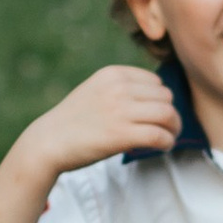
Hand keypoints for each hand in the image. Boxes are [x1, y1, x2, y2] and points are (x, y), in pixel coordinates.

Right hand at [34, 61, 182, 171]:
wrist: (48, 141)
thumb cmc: (73, 120)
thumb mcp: (96, 90)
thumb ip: (121, 88)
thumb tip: (156, 97)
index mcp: (113, 74)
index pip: (156, 82)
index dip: (160, 100)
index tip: (155, 115)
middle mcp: (119, 88)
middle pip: (166, 98)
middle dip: (171, 114)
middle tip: (168, 129)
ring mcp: (121, 111)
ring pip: (168, 115)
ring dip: (174, 129)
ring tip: (168, 138)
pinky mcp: (122, 135)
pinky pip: (159, 135)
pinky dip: (167, 143)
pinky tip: (162, 147)